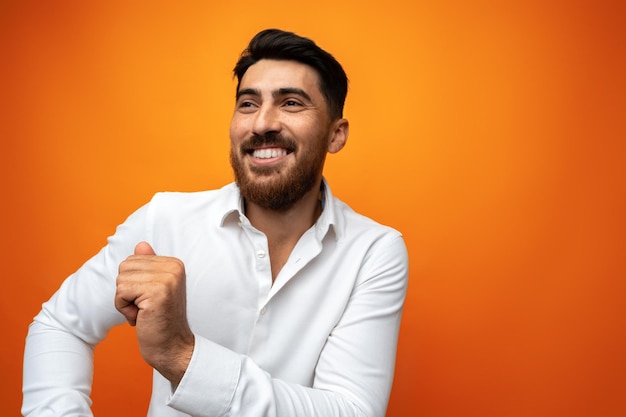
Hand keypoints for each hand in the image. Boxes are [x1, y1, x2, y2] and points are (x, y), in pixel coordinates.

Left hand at [115, 242, 193, 385]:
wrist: (172, 347)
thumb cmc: (160, 320)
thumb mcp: (154, 289)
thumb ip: (149, 266)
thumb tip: (141, 245)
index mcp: (174, 263)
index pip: (133, 260)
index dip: (133, 283)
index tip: (149, 299)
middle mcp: (173, 267)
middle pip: (125, 267)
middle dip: (127, 290)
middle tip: (145, 307)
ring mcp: (166, 279)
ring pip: (121, 279)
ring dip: (125, 301)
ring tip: (144, 312)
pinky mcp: (156, 292)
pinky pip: (121, 292)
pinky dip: (124, 308)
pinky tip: (141, 317)